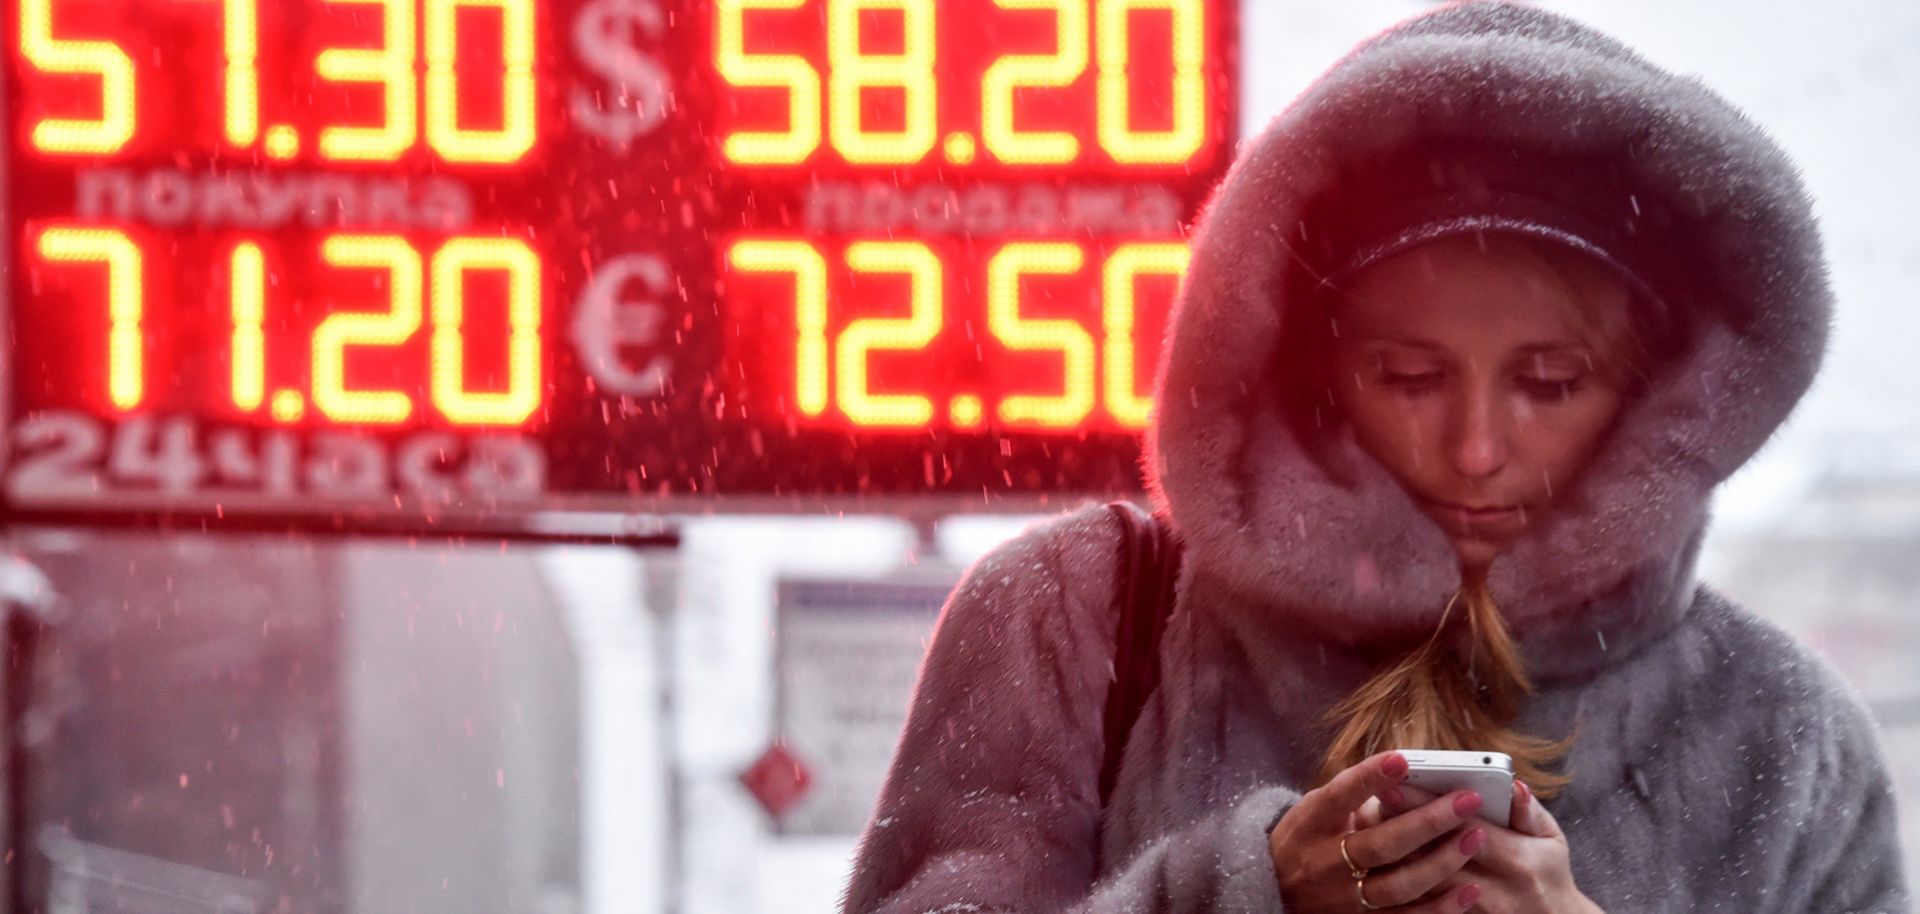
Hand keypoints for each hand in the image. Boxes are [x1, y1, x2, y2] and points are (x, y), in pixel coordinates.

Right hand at [1267, 751, 1486, 912]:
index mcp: (1313, 823)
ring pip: (1400, 885)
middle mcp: (1327, 861)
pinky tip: (1470, 890)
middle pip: (1382, 843)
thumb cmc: (1305, 838)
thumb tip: (1404, 768)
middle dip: (1428, 821)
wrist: (1272, 891)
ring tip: (1475, 837)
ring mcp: (1345, 897)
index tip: (1403, 759)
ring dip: (1442, 862)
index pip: (1341, 795)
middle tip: (1468, 799)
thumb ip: (1351, 793)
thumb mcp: (1313, 809)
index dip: (1371, 777)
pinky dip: (1441, 907)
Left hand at [1370, 779, 1602, 912]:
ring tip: (1368, 823)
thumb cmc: (1549, 872)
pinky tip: (1381, 856)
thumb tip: (1513, 786)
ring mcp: (1473, 912)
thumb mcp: (1552, 840)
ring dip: (1394, 853)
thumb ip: (1529, 812)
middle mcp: (1493, 891)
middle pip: (1434, 856)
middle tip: (1371, 798)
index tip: (1396, 781)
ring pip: (1421, 883)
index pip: (1464, 826)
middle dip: (1401, 826)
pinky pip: (1421, 905)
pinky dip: (1399, 878)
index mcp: (1518, 861)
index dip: (1428, 804)